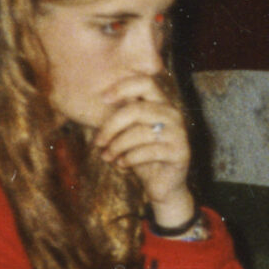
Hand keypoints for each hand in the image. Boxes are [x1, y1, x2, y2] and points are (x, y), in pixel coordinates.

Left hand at [92, 78, 194, 223]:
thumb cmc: (141, 155)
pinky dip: (129, 159)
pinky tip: (121, 166)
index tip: (103, 99)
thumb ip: (116, 118)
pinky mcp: (180, 152)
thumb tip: (88, 103)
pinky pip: (148, 152)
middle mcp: (173, 114)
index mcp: (161, 104)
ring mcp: (179, 133)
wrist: (162, 185)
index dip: (123, 87)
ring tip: (107, 157)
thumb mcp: (127, 133)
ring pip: (140, 132)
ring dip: (117, 146)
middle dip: (111, 126)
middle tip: (98, 142)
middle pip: (136, 109)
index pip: (145, 82)